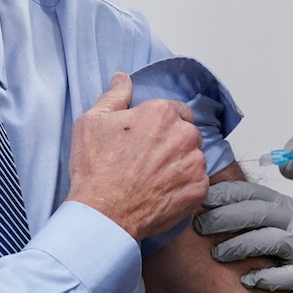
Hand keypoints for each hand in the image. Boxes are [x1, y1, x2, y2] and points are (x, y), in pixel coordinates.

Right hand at [66, 72, 207, 240]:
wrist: (103, 214)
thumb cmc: (95, 168)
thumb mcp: (92, 121)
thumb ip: (114, 96)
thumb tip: (123, 78)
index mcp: (162, 112)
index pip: (175, 110)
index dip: (159, 125)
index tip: (146, 139)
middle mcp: (185, 134)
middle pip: (186, 133)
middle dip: (172, 143)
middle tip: (147, 161)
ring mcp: (195, 163)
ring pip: (193, 158)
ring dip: (180, 165)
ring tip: (153, 179)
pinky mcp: (199, 190)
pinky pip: (198, 183)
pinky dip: (184, 187)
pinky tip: (162, 193)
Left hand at [195, 181, 292, 292]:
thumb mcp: (284, 220)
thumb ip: (255, 214)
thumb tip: (210, 210)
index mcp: (283, 206)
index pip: (250, 192)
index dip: (224, 193)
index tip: (200, 200)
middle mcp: (292, 221)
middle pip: (254, 212)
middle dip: (223, 217)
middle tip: (199, 226)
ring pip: (265, 239)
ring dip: (237, 246)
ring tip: (217, 254)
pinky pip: (282, 274)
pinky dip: (263, 277)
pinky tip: (247, 280)